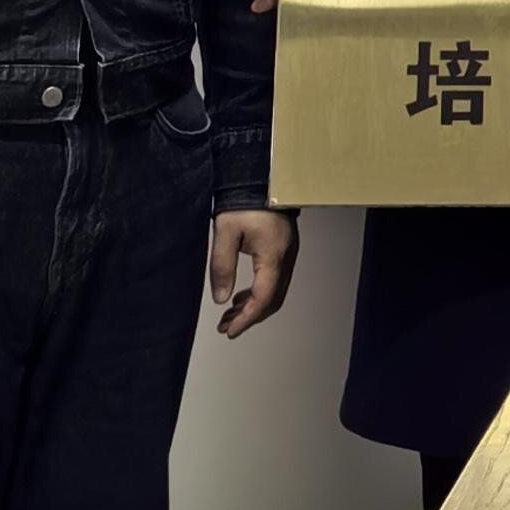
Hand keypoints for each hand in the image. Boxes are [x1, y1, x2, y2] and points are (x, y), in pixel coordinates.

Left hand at [211, 207, 298, 336]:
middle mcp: (286, 257)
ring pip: (276, 291)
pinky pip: (275, 279)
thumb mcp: (225, 232)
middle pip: (273, 299)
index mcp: (273, 255)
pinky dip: (259, 292)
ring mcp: (288, 253)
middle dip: (250, 317)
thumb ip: (222, 267)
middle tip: (226, 328)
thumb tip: (221, 299)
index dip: (246, 319)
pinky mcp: (285, 248)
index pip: (263, 298)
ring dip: (254, 306)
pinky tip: (241, 296)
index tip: (229, 331)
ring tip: (229, 315)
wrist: (262, 177)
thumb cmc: (243, 201)